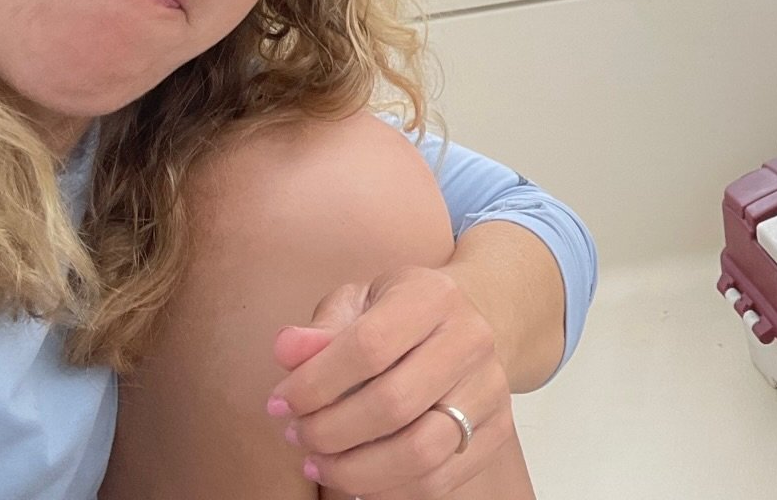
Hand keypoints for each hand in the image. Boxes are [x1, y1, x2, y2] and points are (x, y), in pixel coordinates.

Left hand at [268, 265, 516, 499]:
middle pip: (394, 403)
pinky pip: (438, 481)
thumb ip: (321, 329)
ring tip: (319, 462)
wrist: (463, 327)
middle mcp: (472, 339)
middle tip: (298, 435)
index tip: (279, 403)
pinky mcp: (497, 431)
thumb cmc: (397, 317)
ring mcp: (490, 388)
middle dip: (329, 431)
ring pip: (420, 451)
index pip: (369, 345)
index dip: (314, 383)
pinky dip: (386, 490)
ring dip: (354, 470)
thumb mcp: (358, 304)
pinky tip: (355, 476)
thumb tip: (287, 350)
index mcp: (434, 296)